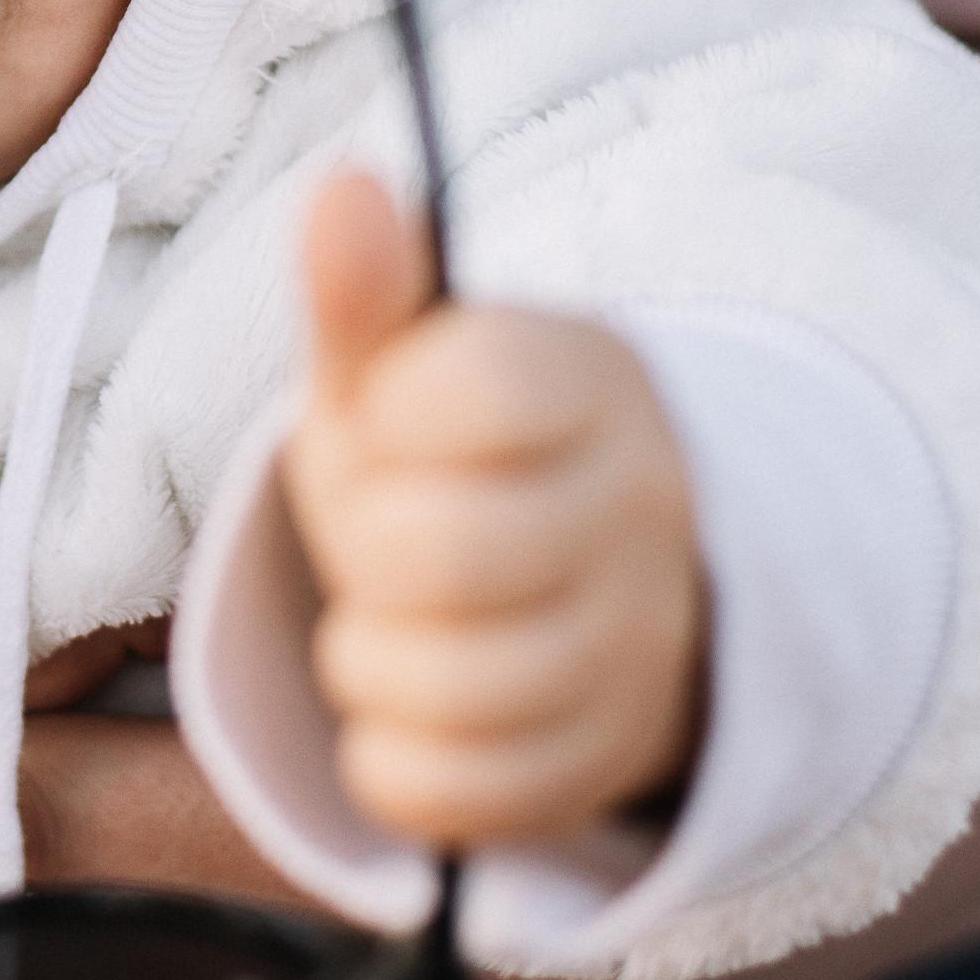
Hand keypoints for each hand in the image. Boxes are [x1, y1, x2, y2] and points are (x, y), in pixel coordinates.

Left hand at [285, 170, 705, 849]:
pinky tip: (412, 704)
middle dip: (367, 542)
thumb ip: (367, 288)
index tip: (400, 412)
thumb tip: (340, 187)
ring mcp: (631, 655)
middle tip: (389, 526)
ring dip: (367, 655)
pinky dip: (391, 757)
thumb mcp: (406, 360)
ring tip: (395, 617)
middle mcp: (639, 521)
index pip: (479, 389)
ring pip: (440, 689)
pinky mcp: (594, 772)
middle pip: (435, 554)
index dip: (393, 409)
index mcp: (593, 387)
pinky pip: (446, 792)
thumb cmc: (456, 449)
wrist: (574, 577)